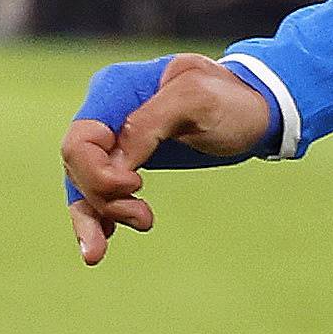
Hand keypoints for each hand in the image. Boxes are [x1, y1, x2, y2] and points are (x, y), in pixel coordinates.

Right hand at [61, 54, 273, 263]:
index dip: (98, 172)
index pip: (80, 141)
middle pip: (78, 167)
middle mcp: (105, 113)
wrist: (254, 109)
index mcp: (114, 90)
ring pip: (83, 184)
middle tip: (145, 218)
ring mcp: (113, 139)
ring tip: (115, 243)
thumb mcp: (198, 100)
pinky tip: (101, 244)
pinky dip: (96, 218)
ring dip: (96, 217)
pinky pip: (98, 191)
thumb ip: (150, 123)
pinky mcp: (126, 161)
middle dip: (104, 199)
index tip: (136, 184)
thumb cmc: (230, 99)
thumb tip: (114, 164)